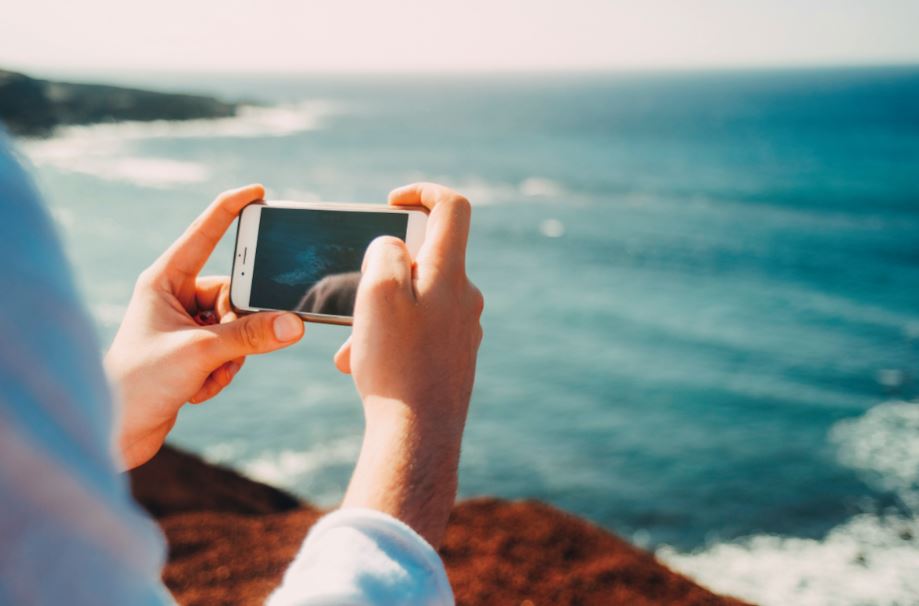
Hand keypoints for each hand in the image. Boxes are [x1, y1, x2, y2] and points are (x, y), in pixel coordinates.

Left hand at [105, 185, 304, 469]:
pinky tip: (196, 390)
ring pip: (237, 327)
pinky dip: (222, 372)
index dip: (232, 210)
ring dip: (230, 357)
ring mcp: (185, 325)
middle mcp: (174, 298)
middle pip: (235, 293)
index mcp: (164, 280)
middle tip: (223, 349)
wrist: (117, 433)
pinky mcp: (192, 352)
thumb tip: (294, 324)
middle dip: (238, 326)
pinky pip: (231, 351)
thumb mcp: (201, 354)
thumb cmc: (139, 383)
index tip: (259, 192)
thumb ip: (251, 336)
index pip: (205, 234)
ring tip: (201, 376)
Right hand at [336, 183, 483, 547]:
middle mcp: (465, 297)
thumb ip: (386, 252)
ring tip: (352, 347)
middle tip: (354, 297)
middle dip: (382, 271)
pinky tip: (363, 366)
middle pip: (425, 258)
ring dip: (378, 313)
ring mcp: (463, 328)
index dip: (422, 192)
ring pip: (415, 301)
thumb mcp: (378, 292)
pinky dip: (390, 338)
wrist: (418, 437)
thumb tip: (395, 246)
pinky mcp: (454, 355)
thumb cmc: (396, 363)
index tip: (391, 202)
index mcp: (451, 274)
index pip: (452, 208)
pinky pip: (419, 331)